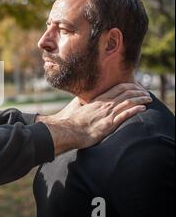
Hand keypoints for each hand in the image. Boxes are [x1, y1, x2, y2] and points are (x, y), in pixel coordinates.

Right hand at [37, 83, 151, 155]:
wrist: (67, 130)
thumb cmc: (70, 120)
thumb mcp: (76, 106)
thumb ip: (83, 100)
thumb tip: (83, 97)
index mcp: (98, 99)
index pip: (118, 88)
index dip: (130, 86)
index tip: (137, 87)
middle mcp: (104, 104)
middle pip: (126, 93)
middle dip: (139, 91)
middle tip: (146, 92)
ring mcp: (107, 114)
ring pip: (128, 102)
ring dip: (140, 99)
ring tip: (149, 99)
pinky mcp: (108, 124)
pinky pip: (125, 115)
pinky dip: (135, 110)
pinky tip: (143, 108)